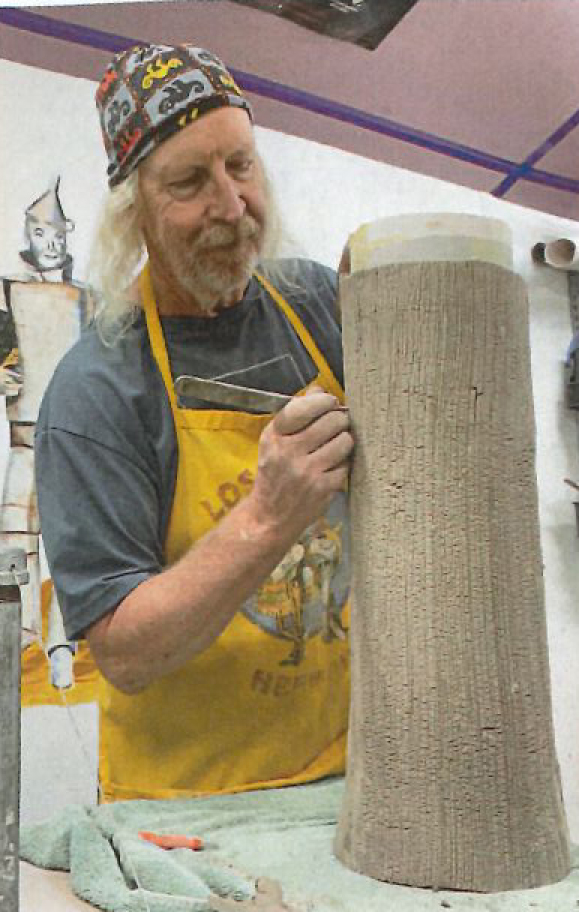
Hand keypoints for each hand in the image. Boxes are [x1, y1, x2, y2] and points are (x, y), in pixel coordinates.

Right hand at [250, 388, 352, 539]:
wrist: (269, 517)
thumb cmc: (274, 474)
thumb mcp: (274, 442)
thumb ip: (296, 414)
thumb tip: (319, 388)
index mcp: (275, 436)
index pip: (304, 407)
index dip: (324, 401)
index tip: (330, 403)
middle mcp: (289, 451)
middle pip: (332, 421)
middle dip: (339, 420)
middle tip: (337, 426)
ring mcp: (307, 471)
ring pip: (344, 441)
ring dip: (344, 442)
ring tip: (335, 447)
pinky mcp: (323, 488)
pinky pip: (346, 464)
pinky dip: (343, 464)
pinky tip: (332, 468)